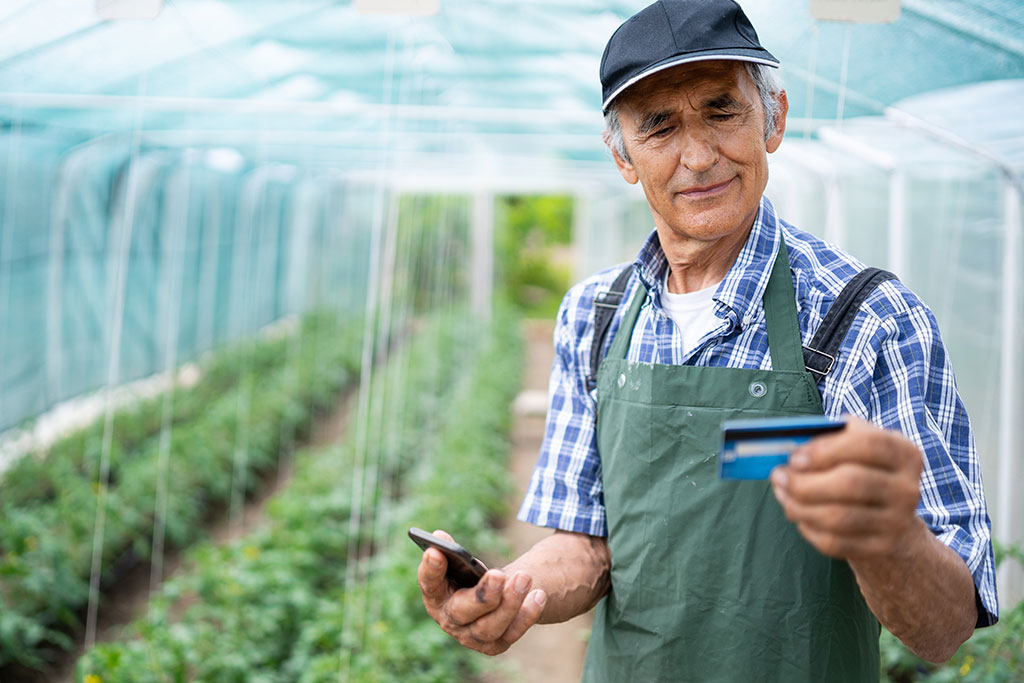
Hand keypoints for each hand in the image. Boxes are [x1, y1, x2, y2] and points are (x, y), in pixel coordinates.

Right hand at [416, 529, 547, 654]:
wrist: (491, 601)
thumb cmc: (470, 577)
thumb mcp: (461, 564)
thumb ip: (452, 551)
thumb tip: (439, 537)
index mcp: (435, 596)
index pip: (429, 583)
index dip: (430, 569)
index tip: (435, 550)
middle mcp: (449, 620)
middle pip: (463, 611)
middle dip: (483, 594)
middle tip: (499, 575)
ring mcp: (471, 637)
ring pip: (490, 626)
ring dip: (510, 602)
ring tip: (525, 578)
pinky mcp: (494, 645)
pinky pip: (511, 633)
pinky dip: (527, 615)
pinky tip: (539, 596)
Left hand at [770, 416, 922, 559]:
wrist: (887, 514)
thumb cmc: (860, 468)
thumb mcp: (853, 445)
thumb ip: (828, 438)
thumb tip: (792, 448)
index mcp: (904, 453)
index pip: (868, 444)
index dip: (826, 450)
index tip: (795, 457)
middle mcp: (908, 488)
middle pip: (851, 483)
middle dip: (805, 481)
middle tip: (779, 476)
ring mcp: (898, 521)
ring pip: (838, 517)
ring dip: (799, 506)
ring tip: (783, 494)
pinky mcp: (881, 548)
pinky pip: (834, 542)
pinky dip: (808, 528)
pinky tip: (799, 514)